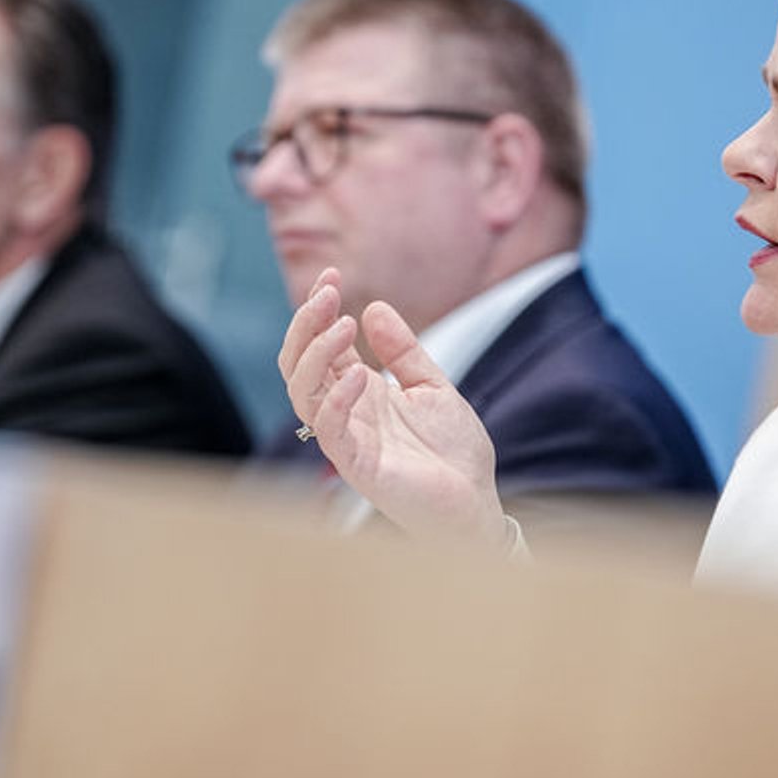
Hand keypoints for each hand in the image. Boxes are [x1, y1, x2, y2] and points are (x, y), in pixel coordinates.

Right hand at [278, 268, 505, 545]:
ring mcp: (347, 439)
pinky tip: (358, 375)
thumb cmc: (454, 452)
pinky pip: (330, 432)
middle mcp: (345, 413)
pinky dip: (337, 400)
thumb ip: (403, 351)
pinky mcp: (358, 467)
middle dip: (305, 325)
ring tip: (342, 324)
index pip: (320, 347)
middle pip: (298, 366)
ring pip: (302, 393)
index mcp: (359, 393)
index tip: (330, 276)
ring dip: (316, 354)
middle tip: (327, 293)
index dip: (317, 311)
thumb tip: (374, 307)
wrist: (478, 501)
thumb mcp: (432, 385)